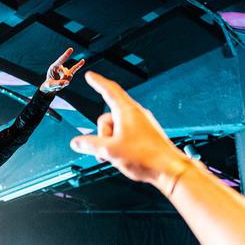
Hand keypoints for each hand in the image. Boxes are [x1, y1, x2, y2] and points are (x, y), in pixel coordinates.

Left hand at [39, 47, 85, 93]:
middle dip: (62, 81)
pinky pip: (75, 69)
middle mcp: (59, 67)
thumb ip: (59, 83)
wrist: (50, 87)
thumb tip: (68, 82)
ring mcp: (65, 70)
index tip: (71, 49)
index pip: (60, 60)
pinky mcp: (69, 73)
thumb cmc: (49, 85)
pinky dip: (79, 65)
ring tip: (59, 84)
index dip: (66, 55)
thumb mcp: (50, 85)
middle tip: (56, 85)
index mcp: (53, 67)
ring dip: (64, 82)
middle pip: (65, 74)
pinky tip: (83, 61)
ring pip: (69, 76)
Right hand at [70, 72, 188, 184]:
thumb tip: (76, 142)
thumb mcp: (110, 151)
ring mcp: (142, 125)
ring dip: (110, 142)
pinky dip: (119, 144)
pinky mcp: (145, 135)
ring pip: (116, 128)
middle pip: (108, 117)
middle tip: (103, 150)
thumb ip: (90, 144)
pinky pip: (125, 135)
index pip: (109, 90)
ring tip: (115, 157)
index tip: (90, 76)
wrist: (168, 169)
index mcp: (127, 112)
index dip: (97, 82)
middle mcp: (135, 115)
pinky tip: (123, 157)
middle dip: (101, 133)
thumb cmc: (145, 157)